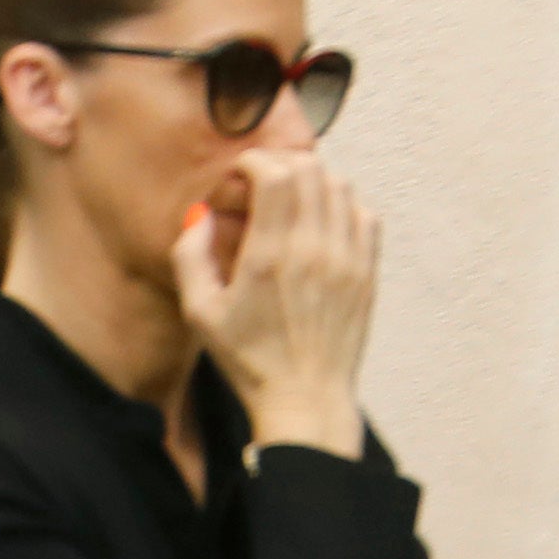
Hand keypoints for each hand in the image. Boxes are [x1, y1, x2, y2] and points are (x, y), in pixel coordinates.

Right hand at [171, 144, 381, 450]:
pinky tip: (322, 220)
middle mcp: (314, 249)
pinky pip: (364, 214)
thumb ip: (191, 257)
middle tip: (264, 181)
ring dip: (313, 181)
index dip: (255, 160)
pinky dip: (343, 204)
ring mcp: (347, 258)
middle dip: (283, 163)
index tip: (240, 172)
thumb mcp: (199, 313)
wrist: (305, 398)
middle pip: (312, 170)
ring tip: (292, 199)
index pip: (277, 174)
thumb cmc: (249, 360)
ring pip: (341, 186)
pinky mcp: (367, 270)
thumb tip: (201, 216)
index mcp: (269, 256)